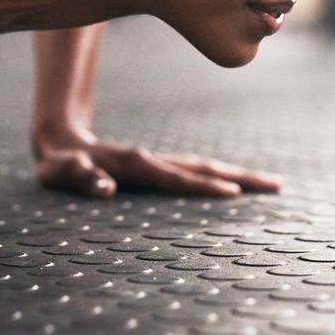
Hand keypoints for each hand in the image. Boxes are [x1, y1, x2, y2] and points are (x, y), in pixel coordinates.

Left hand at [32, 128, 282, 199]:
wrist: (60, 140)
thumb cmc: (58, 163)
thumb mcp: (60, 171)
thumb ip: (80, 177)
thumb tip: (106, 189)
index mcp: (135, 165)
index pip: (175, 178)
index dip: (202, 186)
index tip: (233, 194)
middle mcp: (153, 161)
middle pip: (203, 167)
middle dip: (240, 177)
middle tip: (277, 186)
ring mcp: (158, 162)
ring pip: (204, 167)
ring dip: (237, 176)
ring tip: (270, 185)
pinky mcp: (158, 167)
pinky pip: (195, 172)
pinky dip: (219, 178)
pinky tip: (236, 187)